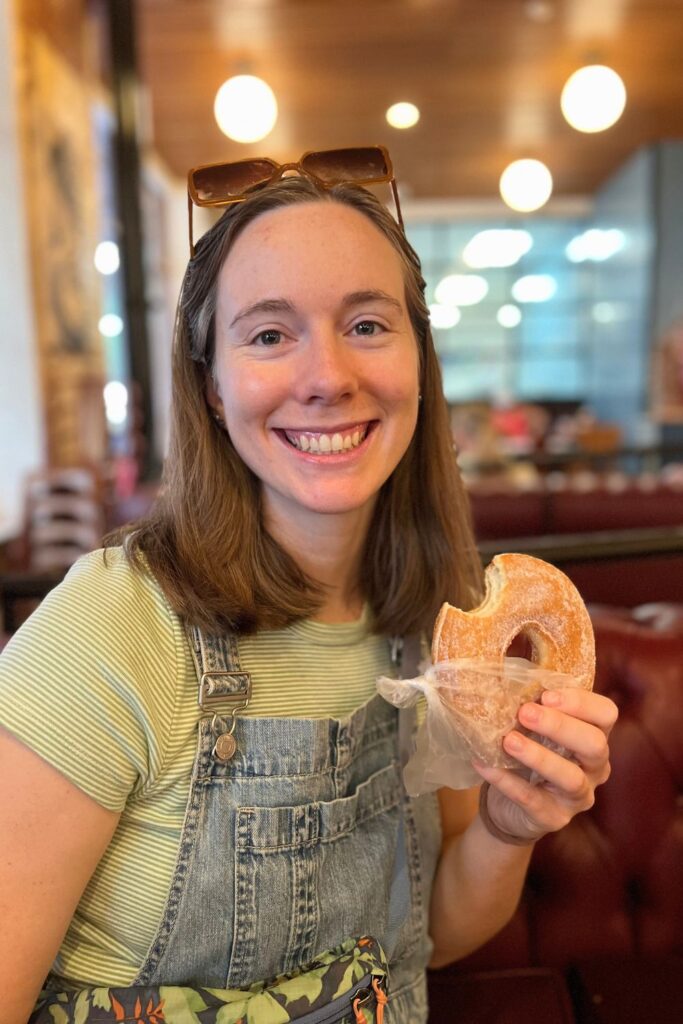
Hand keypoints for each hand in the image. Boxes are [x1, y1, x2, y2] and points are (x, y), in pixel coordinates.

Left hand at [474, 687, 617, 843]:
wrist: (509, 807)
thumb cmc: (527, 754)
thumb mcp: (534, 729)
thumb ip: (532, 705)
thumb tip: (505, 675)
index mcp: (594, 736)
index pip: (606, 714)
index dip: (581, 702)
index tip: (546, 694)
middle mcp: (595, 767)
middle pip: (594, 744)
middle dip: (560, 726)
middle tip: (526, 713)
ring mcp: (578, 796)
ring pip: (570, 777)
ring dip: (539, 756)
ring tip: (508, 740)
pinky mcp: (554, 818)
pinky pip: (533, 800)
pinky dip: (507, 781)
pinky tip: (485, 765)